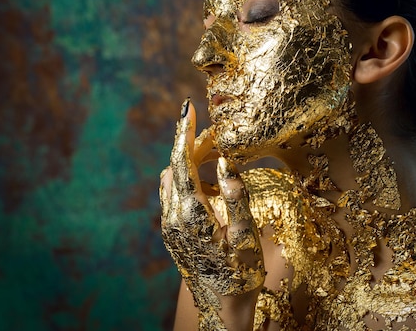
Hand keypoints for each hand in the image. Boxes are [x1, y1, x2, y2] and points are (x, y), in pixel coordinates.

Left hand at [160, 99, 264, 329]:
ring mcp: (169, 225)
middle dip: (192, 142)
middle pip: (175, 166)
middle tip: (215, 130)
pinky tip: (205, 178)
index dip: (185, 132)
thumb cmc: (241, 273)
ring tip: (212, 149)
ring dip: (188, 159)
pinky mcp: (171, 231)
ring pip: (172, 179)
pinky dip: (186, 176)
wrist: (222, 309)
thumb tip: (223, 160)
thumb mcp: (246, 235)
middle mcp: (172, 216)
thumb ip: (236, 195)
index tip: (188, 106)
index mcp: (190, 213)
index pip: (181, 161)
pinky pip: (173, 193)